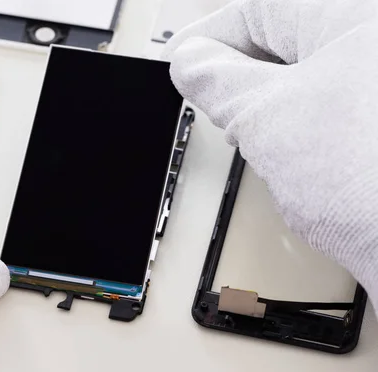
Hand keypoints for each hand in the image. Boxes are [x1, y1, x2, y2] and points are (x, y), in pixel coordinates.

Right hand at [163, 0, 377, 306]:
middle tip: (213, 101)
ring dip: (270, 99)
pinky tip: (291, 145)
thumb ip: (215, 80)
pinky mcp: (377, 120)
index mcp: (354, 13)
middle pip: (285, 38)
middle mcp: (373, 37)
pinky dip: (302, 118)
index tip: (184, 61)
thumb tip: (191, 62)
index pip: (259, 10)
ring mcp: (376, 82)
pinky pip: (333, 99)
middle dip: (240, 74)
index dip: (209, 39)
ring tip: (252, 134)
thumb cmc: (374, 184)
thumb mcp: (264, 118)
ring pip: (308, 70)